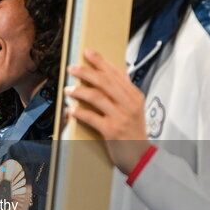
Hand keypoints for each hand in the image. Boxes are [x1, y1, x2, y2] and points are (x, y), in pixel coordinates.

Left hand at [66, 49, 150, 173]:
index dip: (101, 61)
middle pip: (105, 82)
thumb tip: (105, 77)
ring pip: (97, 97)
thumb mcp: (133, 109)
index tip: (88, 52)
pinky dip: (79, 112)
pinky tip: (70, 110)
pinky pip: (91, 118)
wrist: (141, 157)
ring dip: (80, 91)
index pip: (116, 73)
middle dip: (87, 72)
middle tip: (72, 67)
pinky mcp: (112, 131)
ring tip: (68, 89)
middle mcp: (129, 104)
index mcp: (135, 96)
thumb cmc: (133, 133)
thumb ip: (121, 94)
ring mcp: (121, 117)